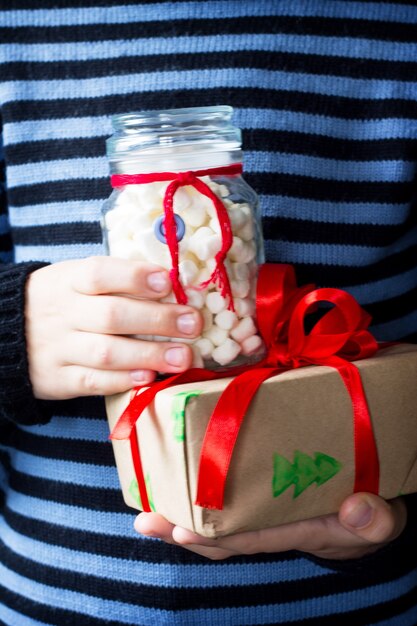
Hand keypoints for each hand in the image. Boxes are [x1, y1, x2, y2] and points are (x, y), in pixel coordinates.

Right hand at [25, 256, 201, 399]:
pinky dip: (123, 380)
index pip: (99, 273)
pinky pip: (93, 382)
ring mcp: (59, 348)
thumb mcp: (75, 280)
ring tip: (184, 357)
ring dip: (150, 355)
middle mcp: (63, 313)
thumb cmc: (61, 302)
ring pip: (106, 352)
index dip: (135, 277)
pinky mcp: (58, 379)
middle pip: (112, 315)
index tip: (167, 282)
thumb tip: (174, 284)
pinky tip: (149, 378)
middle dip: (157, 320)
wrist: (7, 334)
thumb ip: (117, 281)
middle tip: (192, 324)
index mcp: (68, 281)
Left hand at [134, 493, 406, 559]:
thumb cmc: (373, 515)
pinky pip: (227, 499)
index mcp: (294, 529)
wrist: (371, 508)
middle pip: (220, 534)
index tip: (181, 532)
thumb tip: (358, 508)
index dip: (214, 537)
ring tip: (146, 508)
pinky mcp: (262, 491)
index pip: (248, 538)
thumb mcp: (382, 519)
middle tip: (145, 521)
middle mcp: (271, 524)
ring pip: (217, 518)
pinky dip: (200, 495)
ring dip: (181, 514)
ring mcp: (263, 510)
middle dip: (181, 529)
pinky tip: (175, 482)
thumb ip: (375, 519)